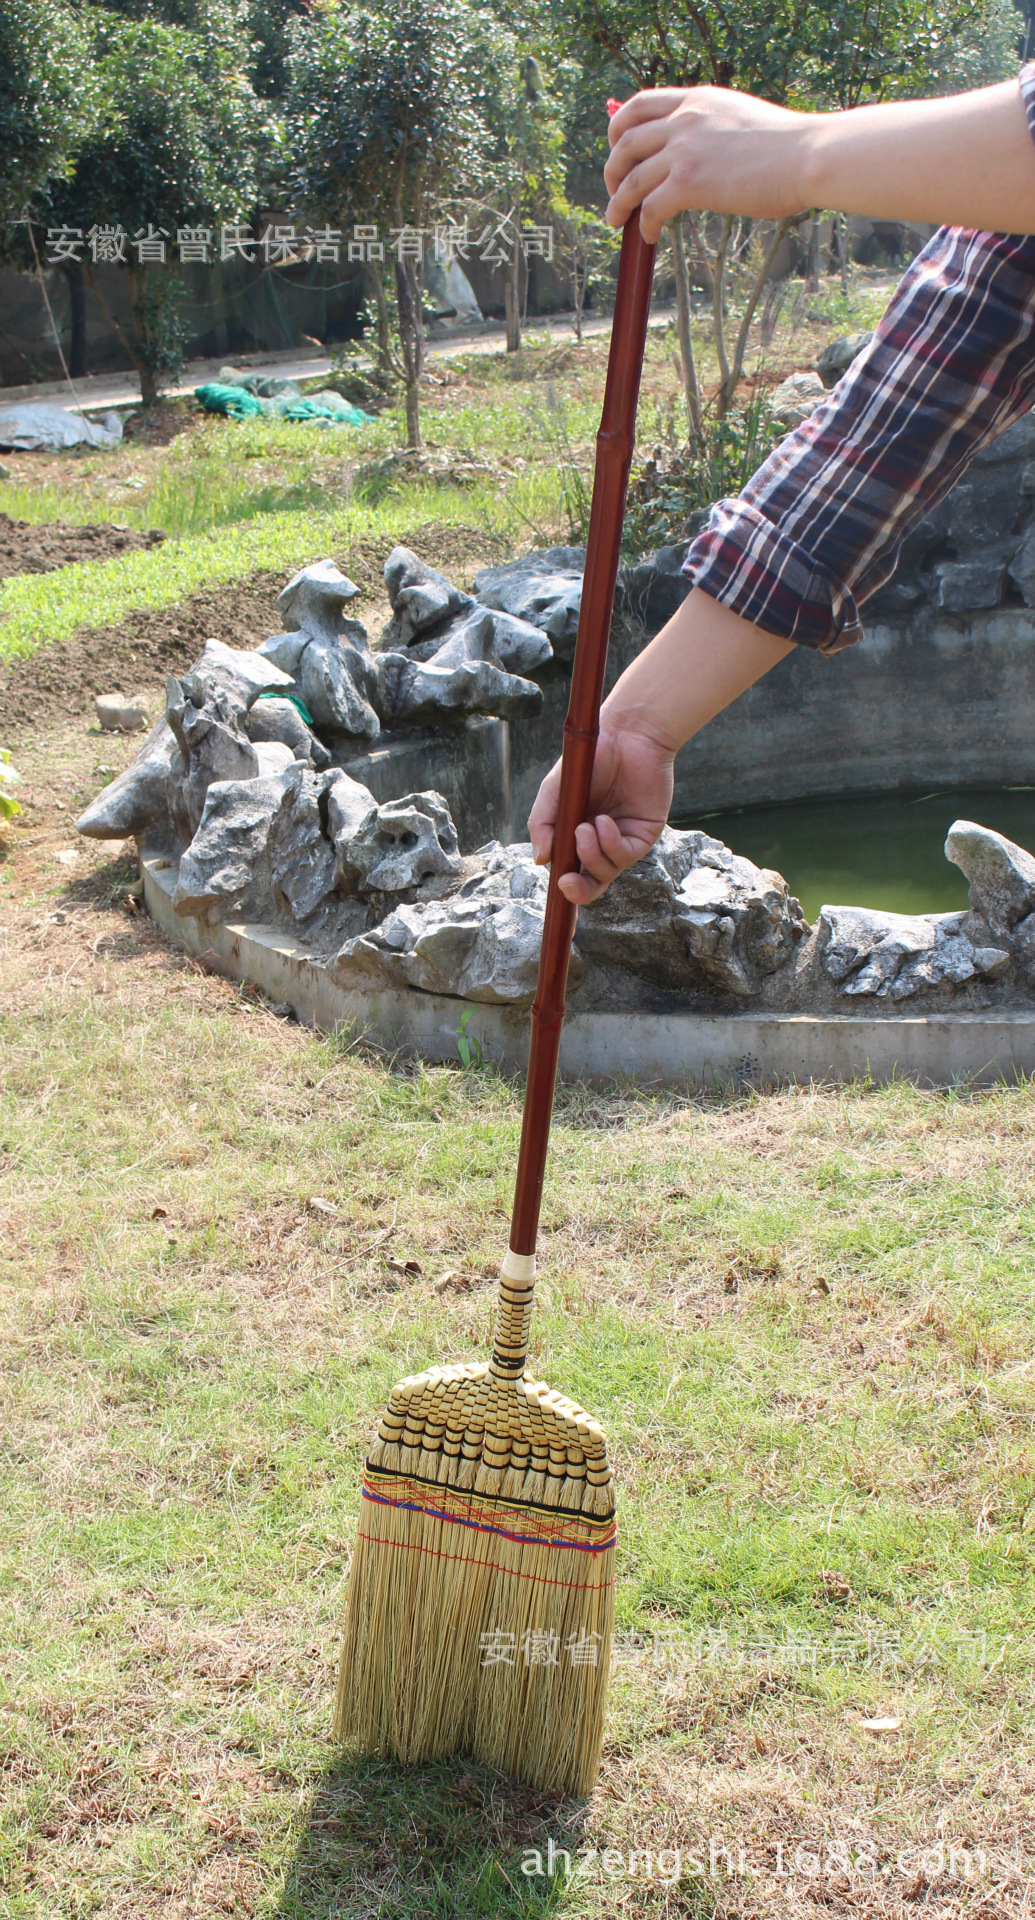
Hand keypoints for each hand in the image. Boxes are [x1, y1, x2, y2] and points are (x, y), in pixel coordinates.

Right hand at [527, 722, 673, 905]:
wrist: (627, 736)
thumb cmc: (590, 759)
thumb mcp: (555, 791)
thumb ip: (542, 824)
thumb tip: (539, 859)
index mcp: (575, 835)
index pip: (570, 871)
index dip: (566, 888)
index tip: (559, 889)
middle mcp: (599, 842)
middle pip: (591, 883)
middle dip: (580, 890)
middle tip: (567, 882)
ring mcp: (621, 840)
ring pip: (606, 871)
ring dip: (591, 855)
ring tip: (585, 827)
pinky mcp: (642, 835)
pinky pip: (624, 855)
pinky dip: (610, 843)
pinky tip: (604, 822)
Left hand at [605, 86, 813, 240]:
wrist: (807, 156)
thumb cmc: (787, 146)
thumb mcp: (741, 118)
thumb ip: (712, 126)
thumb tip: (699, 151)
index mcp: (697, 99)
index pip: (640, 104)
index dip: (620, 128)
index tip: (618, 148)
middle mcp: (685, 119)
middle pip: (625, 141)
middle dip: (612, 168)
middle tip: (614, 189)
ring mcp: (684, 149)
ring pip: (630, 178)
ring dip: (617, 202)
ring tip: (616, 220)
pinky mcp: (689, 182)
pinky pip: (650, 206)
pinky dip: (644, 224)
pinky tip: (650, 235)